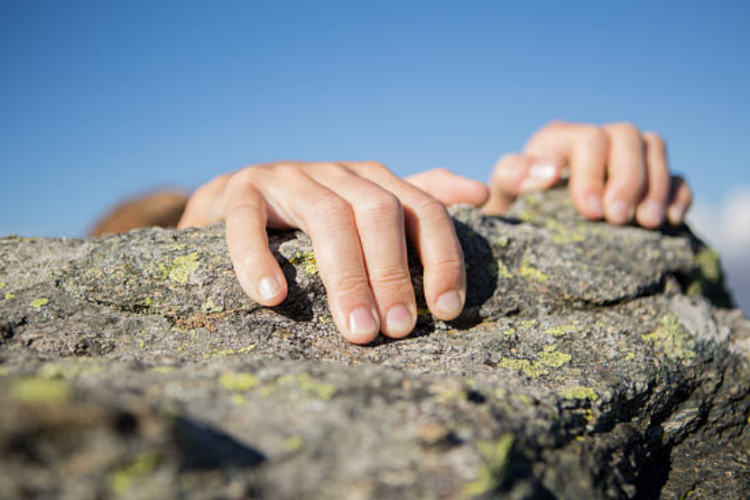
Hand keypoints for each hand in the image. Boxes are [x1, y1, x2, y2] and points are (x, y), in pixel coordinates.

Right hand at [178, 162, 488, 343]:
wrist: (235, 198)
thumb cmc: (312, 218)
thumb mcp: (370, 208)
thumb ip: (419, 202)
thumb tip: (480, 195)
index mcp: (376, 181)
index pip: (425, 211)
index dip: (442, 258)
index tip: (446, 311)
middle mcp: (338, 173)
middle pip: (380, 213)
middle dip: (394, 273)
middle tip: (397, 329)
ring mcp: (289, 177)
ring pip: (327, 217)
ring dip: (347, 277)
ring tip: (358, 330)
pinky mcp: (241, 189)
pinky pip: (248, 221)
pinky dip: (259, 257)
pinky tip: (273, 297)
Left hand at [482, 121, 692, 227]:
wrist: (526, 230)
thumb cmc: (513, 210)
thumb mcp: (502, 194)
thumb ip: (512, 176)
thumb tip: (548, 169)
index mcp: (559, 139)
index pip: (588, 139)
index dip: (593, 173)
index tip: (590, 212)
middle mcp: (597, 140)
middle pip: (627, 137)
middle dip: (628, 179)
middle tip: (619, 219)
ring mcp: (625, 157)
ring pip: (654, 147)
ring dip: (657, 185)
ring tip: (648, 223)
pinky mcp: (648, 180)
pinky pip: (676, 174)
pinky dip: (679, 193)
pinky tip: (672, 221)